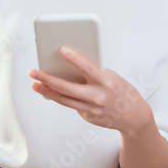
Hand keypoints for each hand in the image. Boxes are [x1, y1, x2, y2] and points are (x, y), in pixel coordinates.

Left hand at [28, 46, 152, 135]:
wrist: (134, 117)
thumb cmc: (122, 91)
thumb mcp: (111, 78)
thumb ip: (93, 75)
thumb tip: (69, 70)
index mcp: (106, 82)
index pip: (87, 68)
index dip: (73, 58)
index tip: (60, 49)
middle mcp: (97, 97)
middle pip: (67, 88)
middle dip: (47, 79)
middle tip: (33, 71)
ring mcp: (92, 109)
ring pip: (64, 100)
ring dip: (47, 91)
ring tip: (34, 84)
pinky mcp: (88, 117)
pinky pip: (72, 105)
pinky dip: (62, 97)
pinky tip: (51, 92)